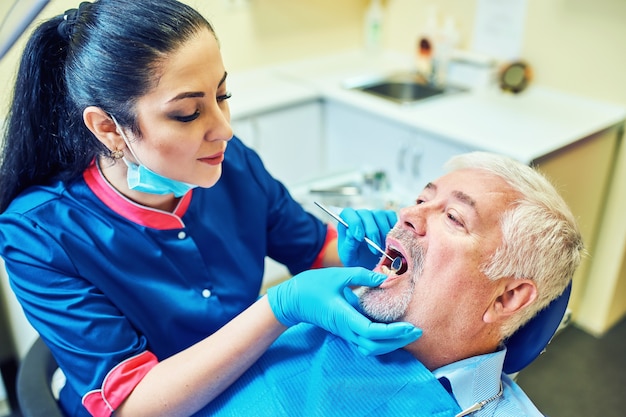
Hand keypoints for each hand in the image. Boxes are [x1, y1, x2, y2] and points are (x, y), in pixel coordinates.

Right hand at [266, 267, 420, 354]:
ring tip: (407, 333)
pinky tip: (392, 332)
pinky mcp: (345, 331)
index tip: (409, 326)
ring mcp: (345, 332)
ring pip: (371, 348)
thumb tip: (385, 277)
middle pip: (375, 346)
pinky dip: (381, 342)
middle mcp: (346, 329)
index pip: (371, 331)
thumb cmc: (312, 286)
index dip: (392, 332)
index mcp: (344, 316)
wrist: (293, 300)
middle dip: (397, 341)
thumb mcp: (338, 275)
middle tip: (417, 331)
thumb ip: (362, 275)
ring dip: (390, 344)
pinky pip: (366, 343)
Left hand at [337, 208, 397, 268]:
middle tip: (375, 249)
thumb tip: (350, 232)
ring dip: (383, 231)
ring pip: (380, 215)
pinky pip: (391, 216)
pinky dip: (393, 228)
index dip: (354, 223)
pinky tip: (392, 241)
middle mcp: (360, 215)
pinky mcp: (387, 217)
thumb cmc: (356, 259)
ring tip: (384, 248)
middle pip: (366, 214)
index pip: (348, 213)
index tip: (360, 238)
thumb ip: (349, 244)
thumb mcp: (349, 256)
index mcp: (346, 222)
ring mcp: (374, 215)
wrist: (369, 263)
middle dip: (372, 232)